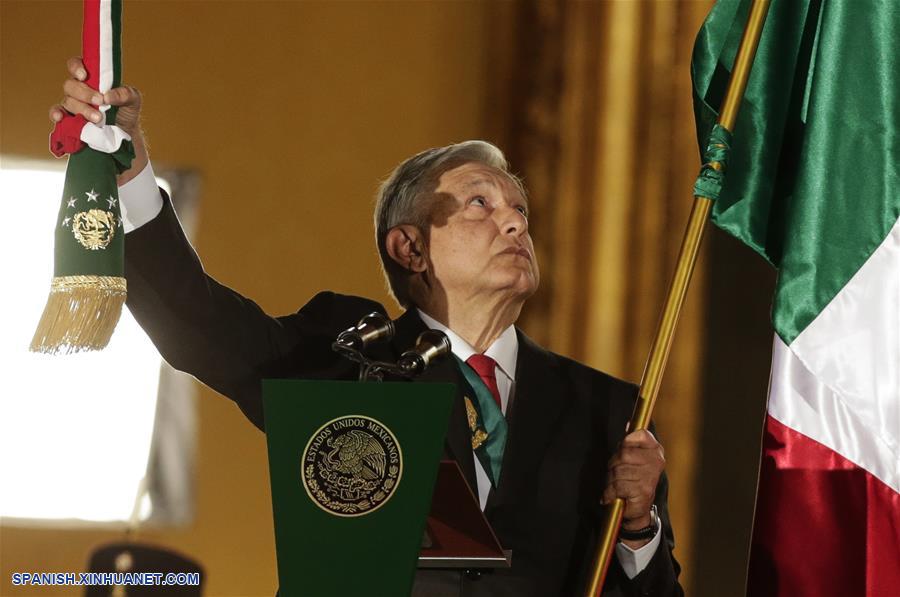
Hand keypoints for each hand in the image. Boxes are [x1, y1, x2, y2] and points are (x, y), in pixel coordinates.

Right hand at [50, 56, 146, 182]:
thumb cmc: (127, 110)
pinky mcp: (69, 118)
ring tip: (98, 118)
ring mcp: (73, 104)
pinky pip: (57, 113)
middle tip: (100, 101)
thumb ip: (125, 93)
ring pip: (68, 101)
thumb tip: (108, 96)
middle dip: (85, 93)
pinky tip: (60, 118)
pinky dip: (56, 114)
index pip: (76, 65)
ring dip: (82, 109)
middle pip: (71, 85)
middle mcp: (79, 89)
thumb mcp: (133, 100)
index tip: (84, 75)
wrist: (125, 133)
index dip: (76, 67)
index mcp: (92, 78)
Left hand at [601, 429, 664, 546]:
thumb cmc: (633, 479)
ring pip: (618, 471)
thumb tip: (629, 424)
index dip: (626, 442)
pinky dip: (610, 492)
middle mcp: (656, 462)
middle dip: (614, 465)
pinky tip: (615, 495)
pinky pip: (617, 486)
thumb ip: (630, 441)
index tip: (624, 451)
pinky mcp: (643, 492)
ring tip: (617, 486)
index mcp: (655, 450)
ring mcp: (650, 477)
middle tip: (617, 474)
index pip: (640, 434)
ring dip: (611, 480)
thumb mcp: (633, 456)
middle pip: (623, 454)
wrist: (637, 509)